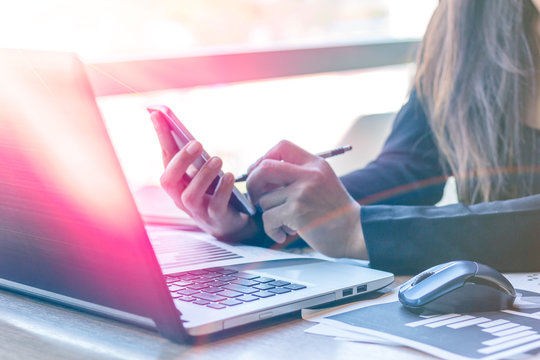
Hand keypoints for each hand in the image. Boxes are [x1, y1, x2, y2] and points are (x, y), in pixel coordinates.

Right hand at [151, 112, 249, 237]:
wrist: (230, 221)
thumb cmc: (212, 191)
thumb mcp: (200, 170)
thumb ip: (191, 152)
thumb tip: (178, 125)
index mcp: (176, 181)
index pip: (164, 157)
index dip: (160, 135)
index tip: (158, 113)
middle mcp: (180, 197)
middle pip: (169, 181)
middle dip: (181, 160)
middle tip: (197, 143)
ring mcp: (197, 210)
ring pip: (190, 196)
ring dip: (203, 175)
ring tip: (217, 160)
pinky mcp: (215, 218)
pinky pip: (216, 205)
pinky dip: (223, 189)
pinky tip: (229, 176)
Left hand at [246, 140, 366, 258]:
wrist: (354, 232)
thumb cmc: (335, 211)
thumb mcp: (322, 182)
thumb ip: (297, 175)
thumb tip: (258, 173)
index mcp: (315, 164)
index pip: (282, 146)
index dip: (263, 158)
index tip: (258, 172)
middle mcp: (309, 174)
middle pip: (264, 167)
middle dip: (252, 183)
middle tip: (255, 198)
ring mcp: (302, 192)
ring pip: (264, 200)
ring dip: (269, 214)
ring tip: (285, 223)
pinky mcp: (296, 211)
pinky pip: (268, 219)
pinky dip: (271, 229)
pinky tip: (283, 234)